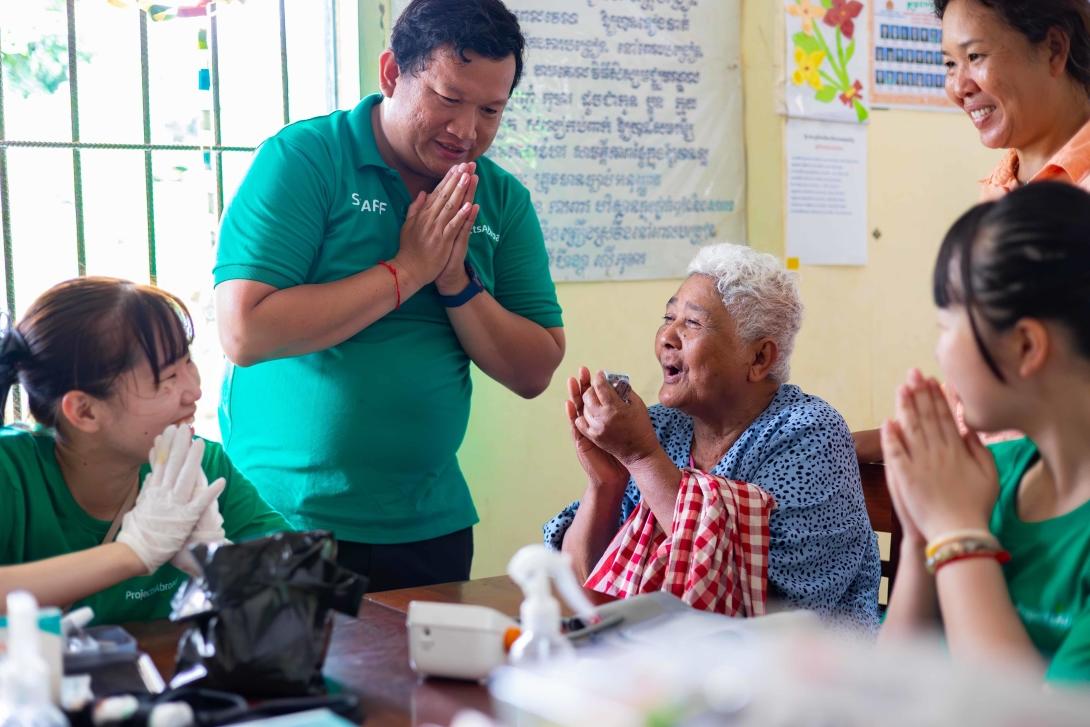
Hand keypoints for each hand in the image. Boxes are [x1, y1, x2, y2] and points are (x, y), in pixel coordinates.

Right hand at [117, 425, 225, 573]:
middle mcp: (163, 495)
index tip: (169, 432)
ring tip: (200, 442)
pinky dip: (211, 492)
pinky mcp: (184, 519)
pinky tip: (221, 480)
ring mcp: (174, 505)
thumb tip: (152, 475)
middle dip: (179, 445)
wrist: (133, 553)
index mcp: (152, 492)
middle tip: (185, 427)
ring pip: (185, 477)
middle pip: (172, 465)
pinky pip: (200, 503)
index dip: (166, 447)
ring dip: (193, 459)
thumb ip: (147, 491)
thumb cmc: (135, 534)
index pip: (160, 464)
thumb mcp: (139, 508)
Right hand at [393, 163, 477, 290]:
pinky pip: (454, 226)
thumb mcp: (408, 225)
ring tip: (469, 177)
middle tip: (466, 165)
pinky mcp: (442, 241)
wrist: (408, 269)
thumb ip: (415, 208)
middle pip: (445, 195)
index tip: (456, 167)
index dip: (447, 179)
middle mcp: (429, 219)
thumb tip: (422, 193)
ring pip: (450, 207)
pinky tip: (469, 205)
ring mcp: (436, 229)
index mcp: (422, 214)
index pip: (437, 193)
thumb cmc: (409, 249)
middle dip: (456, 179)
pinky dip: (461, 215)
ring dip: (460, 191)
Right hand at [565, 370, 628, 491]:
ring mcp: (585, 432)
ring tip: (572, 381)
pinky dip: (572, 415)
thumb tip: (628, 393)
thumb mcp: (625, 427)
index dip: (594, 384)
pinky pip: (575, 426)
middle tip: (583, 371)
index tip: (595, 371)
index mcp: (601, 418)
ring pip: (576, 410)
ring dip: (573, 395)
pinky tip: (569, 404)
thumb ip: (623, 412)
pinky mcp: (582, 441)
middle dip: (582, 385)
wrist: (618, 474)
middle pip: (584, 400)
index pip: (595, 397)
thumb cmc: (624, 451)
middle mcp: (591, 423)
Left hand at [572, 367, 659, 467]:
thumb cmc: (642, 428)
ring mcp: (597, 428)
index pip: (600, 386)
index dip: (599, 377)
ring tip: (594, 399)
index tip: (600, 374)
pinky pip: (580, 423)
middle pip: (588, 395)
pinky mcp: (594, 437)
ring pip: (583, 408)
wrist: (640, 452)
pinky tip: (588, 412)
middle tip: (597, 386)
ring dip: (587, 401)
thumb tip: (614, 381)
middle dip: (591, 388)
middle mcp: (603, 417)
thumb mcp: (638, 405)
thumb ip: (625, 391)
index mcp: (615, 407)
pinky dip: (582, 415)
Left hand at [880, 369, 998, 541]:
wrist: (957, 533)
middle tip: (913, 374)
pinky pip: (895, 452)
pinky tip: (887, 421)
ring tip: (901, 388)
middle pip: (927, 417)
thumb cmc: (975, 507)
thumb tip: (969, 430)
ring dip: (905, 407)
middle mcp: (939, 452)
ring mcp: (920, 463)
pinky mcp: (904, 477)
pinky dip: (891, 436)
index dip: (937, 397)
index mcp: (958, 451)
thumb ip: (980, 450)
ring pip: (910, 429)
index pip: (945, 417)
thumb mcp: (989, 475)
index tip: (931, 381)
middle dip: (920, 393)